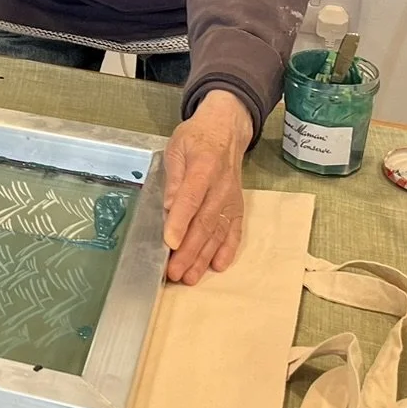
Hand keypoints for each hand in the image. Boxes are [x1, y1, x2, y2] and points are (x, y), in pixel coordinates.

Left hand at [162, 91, 252, 284]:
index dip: (180, 221)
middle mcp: (221, 187)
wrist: (226, 130)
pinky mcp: (238, 206)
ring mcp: (231, 199)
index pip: (190, 198)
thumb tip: (168, 206)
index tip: (169, 242)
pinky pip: (235, 231)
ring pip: (218, 232)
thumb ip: (173, 177)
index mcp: (203, 167)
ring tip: (190, 277)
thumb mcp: (176, 148)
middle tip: (174, 272)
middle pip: (204, 223)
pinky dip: (228, 250)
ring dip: (204, 257)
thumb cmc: (196, 139)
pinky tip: (218, 266)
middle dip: (189, 251)